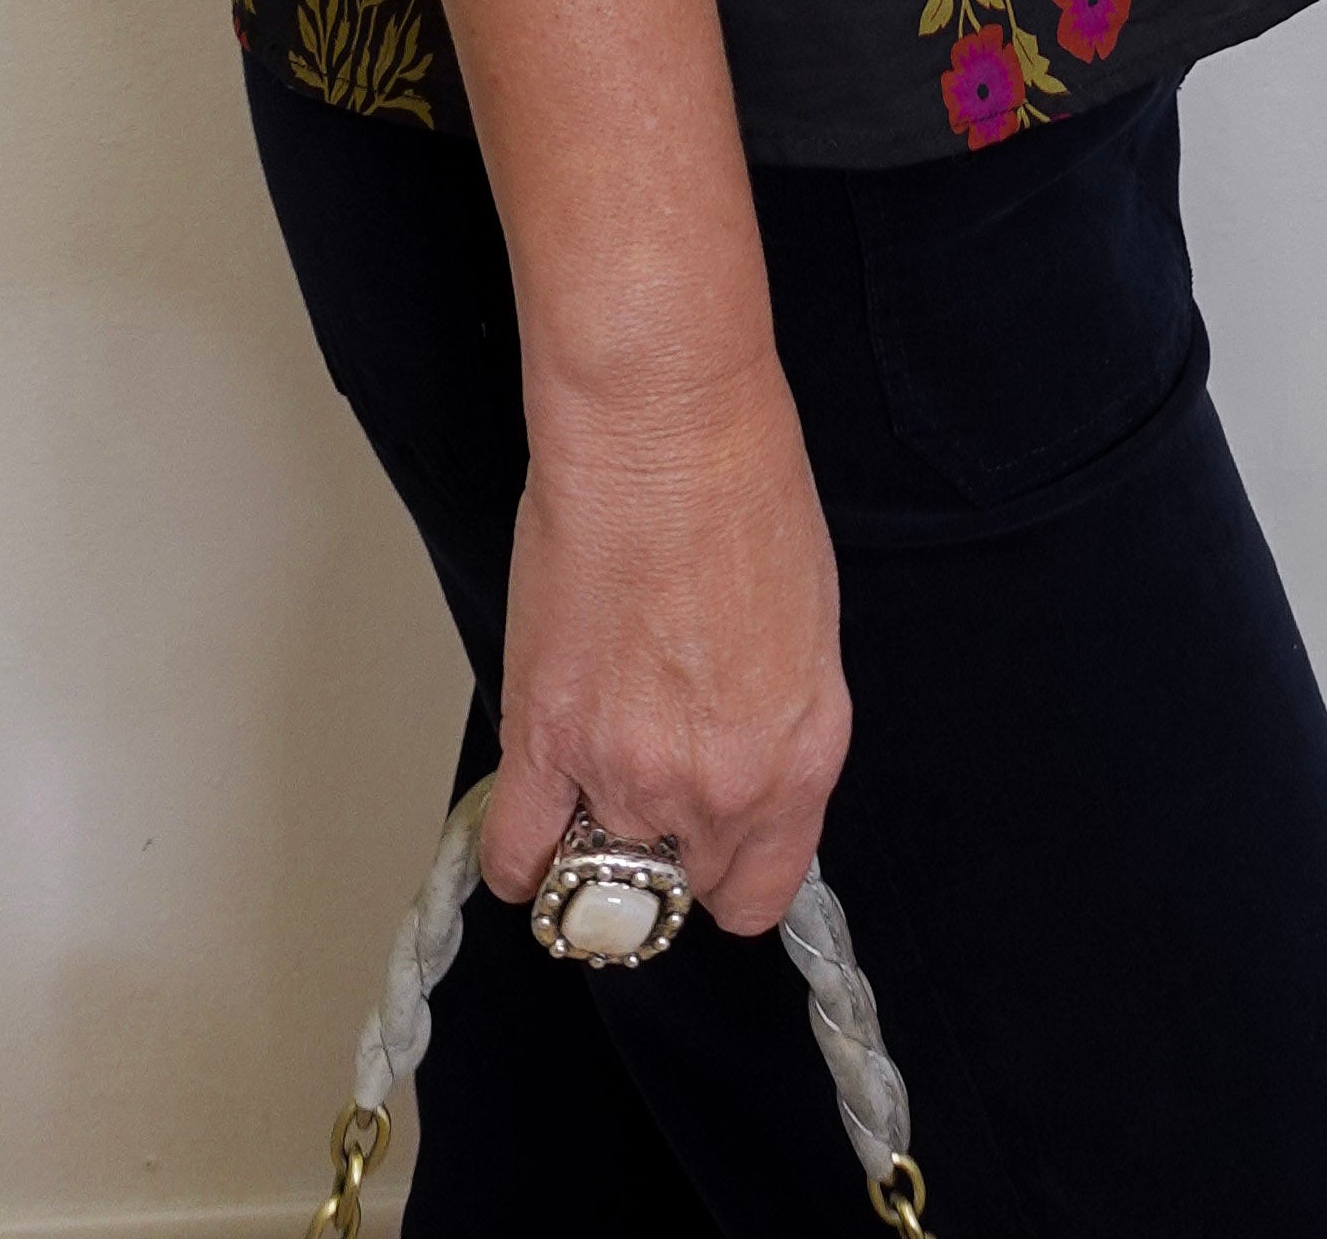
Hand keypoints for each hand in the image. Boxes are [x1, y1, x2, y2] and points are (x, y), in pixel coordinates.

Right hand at [478, 348, 850, 938]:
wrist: (664, 432)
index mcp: (799, 759)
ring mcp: (630, 774)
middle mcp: (721, 786)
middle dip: (663, 850)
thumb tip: (740, 760)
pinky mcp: (548, 742)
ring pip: (598, 881)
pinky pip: (520, 856)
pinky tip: (527, 834)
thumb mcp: (806, 630)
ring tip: (587, 779)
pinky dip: (519, 862)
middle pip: (678, 890)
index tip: (706, 851)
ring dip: (591, 843)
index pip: (760, 894)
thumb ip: (775, 724)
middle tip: (644, 787)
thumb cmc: (740, 492)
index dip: (726, 873)